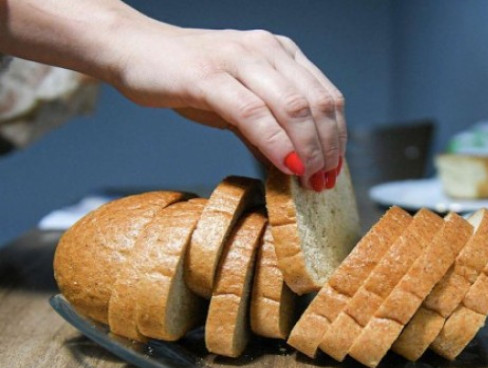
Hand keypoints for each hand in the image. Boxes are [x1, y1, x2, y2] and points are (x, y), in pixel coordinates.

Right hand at [110, 24, 345, 190]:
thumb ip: (267, 128)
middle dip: (327, 149)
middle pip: (316, 104)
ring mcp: (238, 58)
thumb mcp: (237, 102)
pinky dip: (276, 144)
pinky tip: (287, 166)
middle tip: (325, 181)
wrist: (130, 50)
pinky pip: (254, 114)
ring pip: (291, 108)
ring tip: (310, 179)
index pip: (327, 96)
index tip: (336, 169)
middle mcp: (265, 48)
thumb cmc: (186, 78)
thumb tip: (296, 165)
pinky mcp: (209, 75)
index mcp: (279, 51)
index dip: (338, 137)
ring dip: (308, 150)